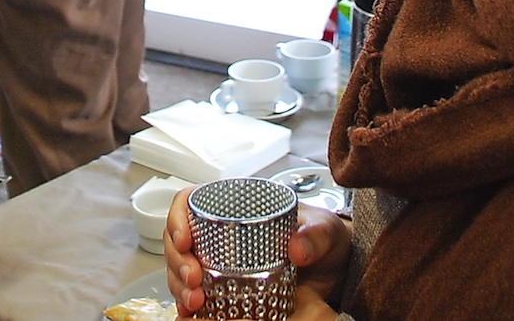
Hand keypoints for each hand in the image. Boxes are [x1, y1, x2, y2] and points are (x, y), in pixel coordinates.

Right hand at [167, 192, 349, 318]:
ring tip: (194, 301)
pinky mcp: (226, 289)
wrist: (335, 270)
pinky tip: (191, 312)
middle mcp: (222, 233)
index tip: (184, 240)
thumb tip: (297, 248)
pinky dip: (188, 304)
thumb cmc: (324, 239)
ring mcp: (221, 263)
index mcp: (237, 208)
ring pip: (182, 268)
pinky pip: (197, 293)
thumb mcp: (324, 230)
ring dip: (179, 286)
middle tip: (193, 279)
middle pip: (180, 240)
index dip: (178, 219)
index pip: (190, 203)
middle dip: (178, 261)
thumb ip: (315, 235)